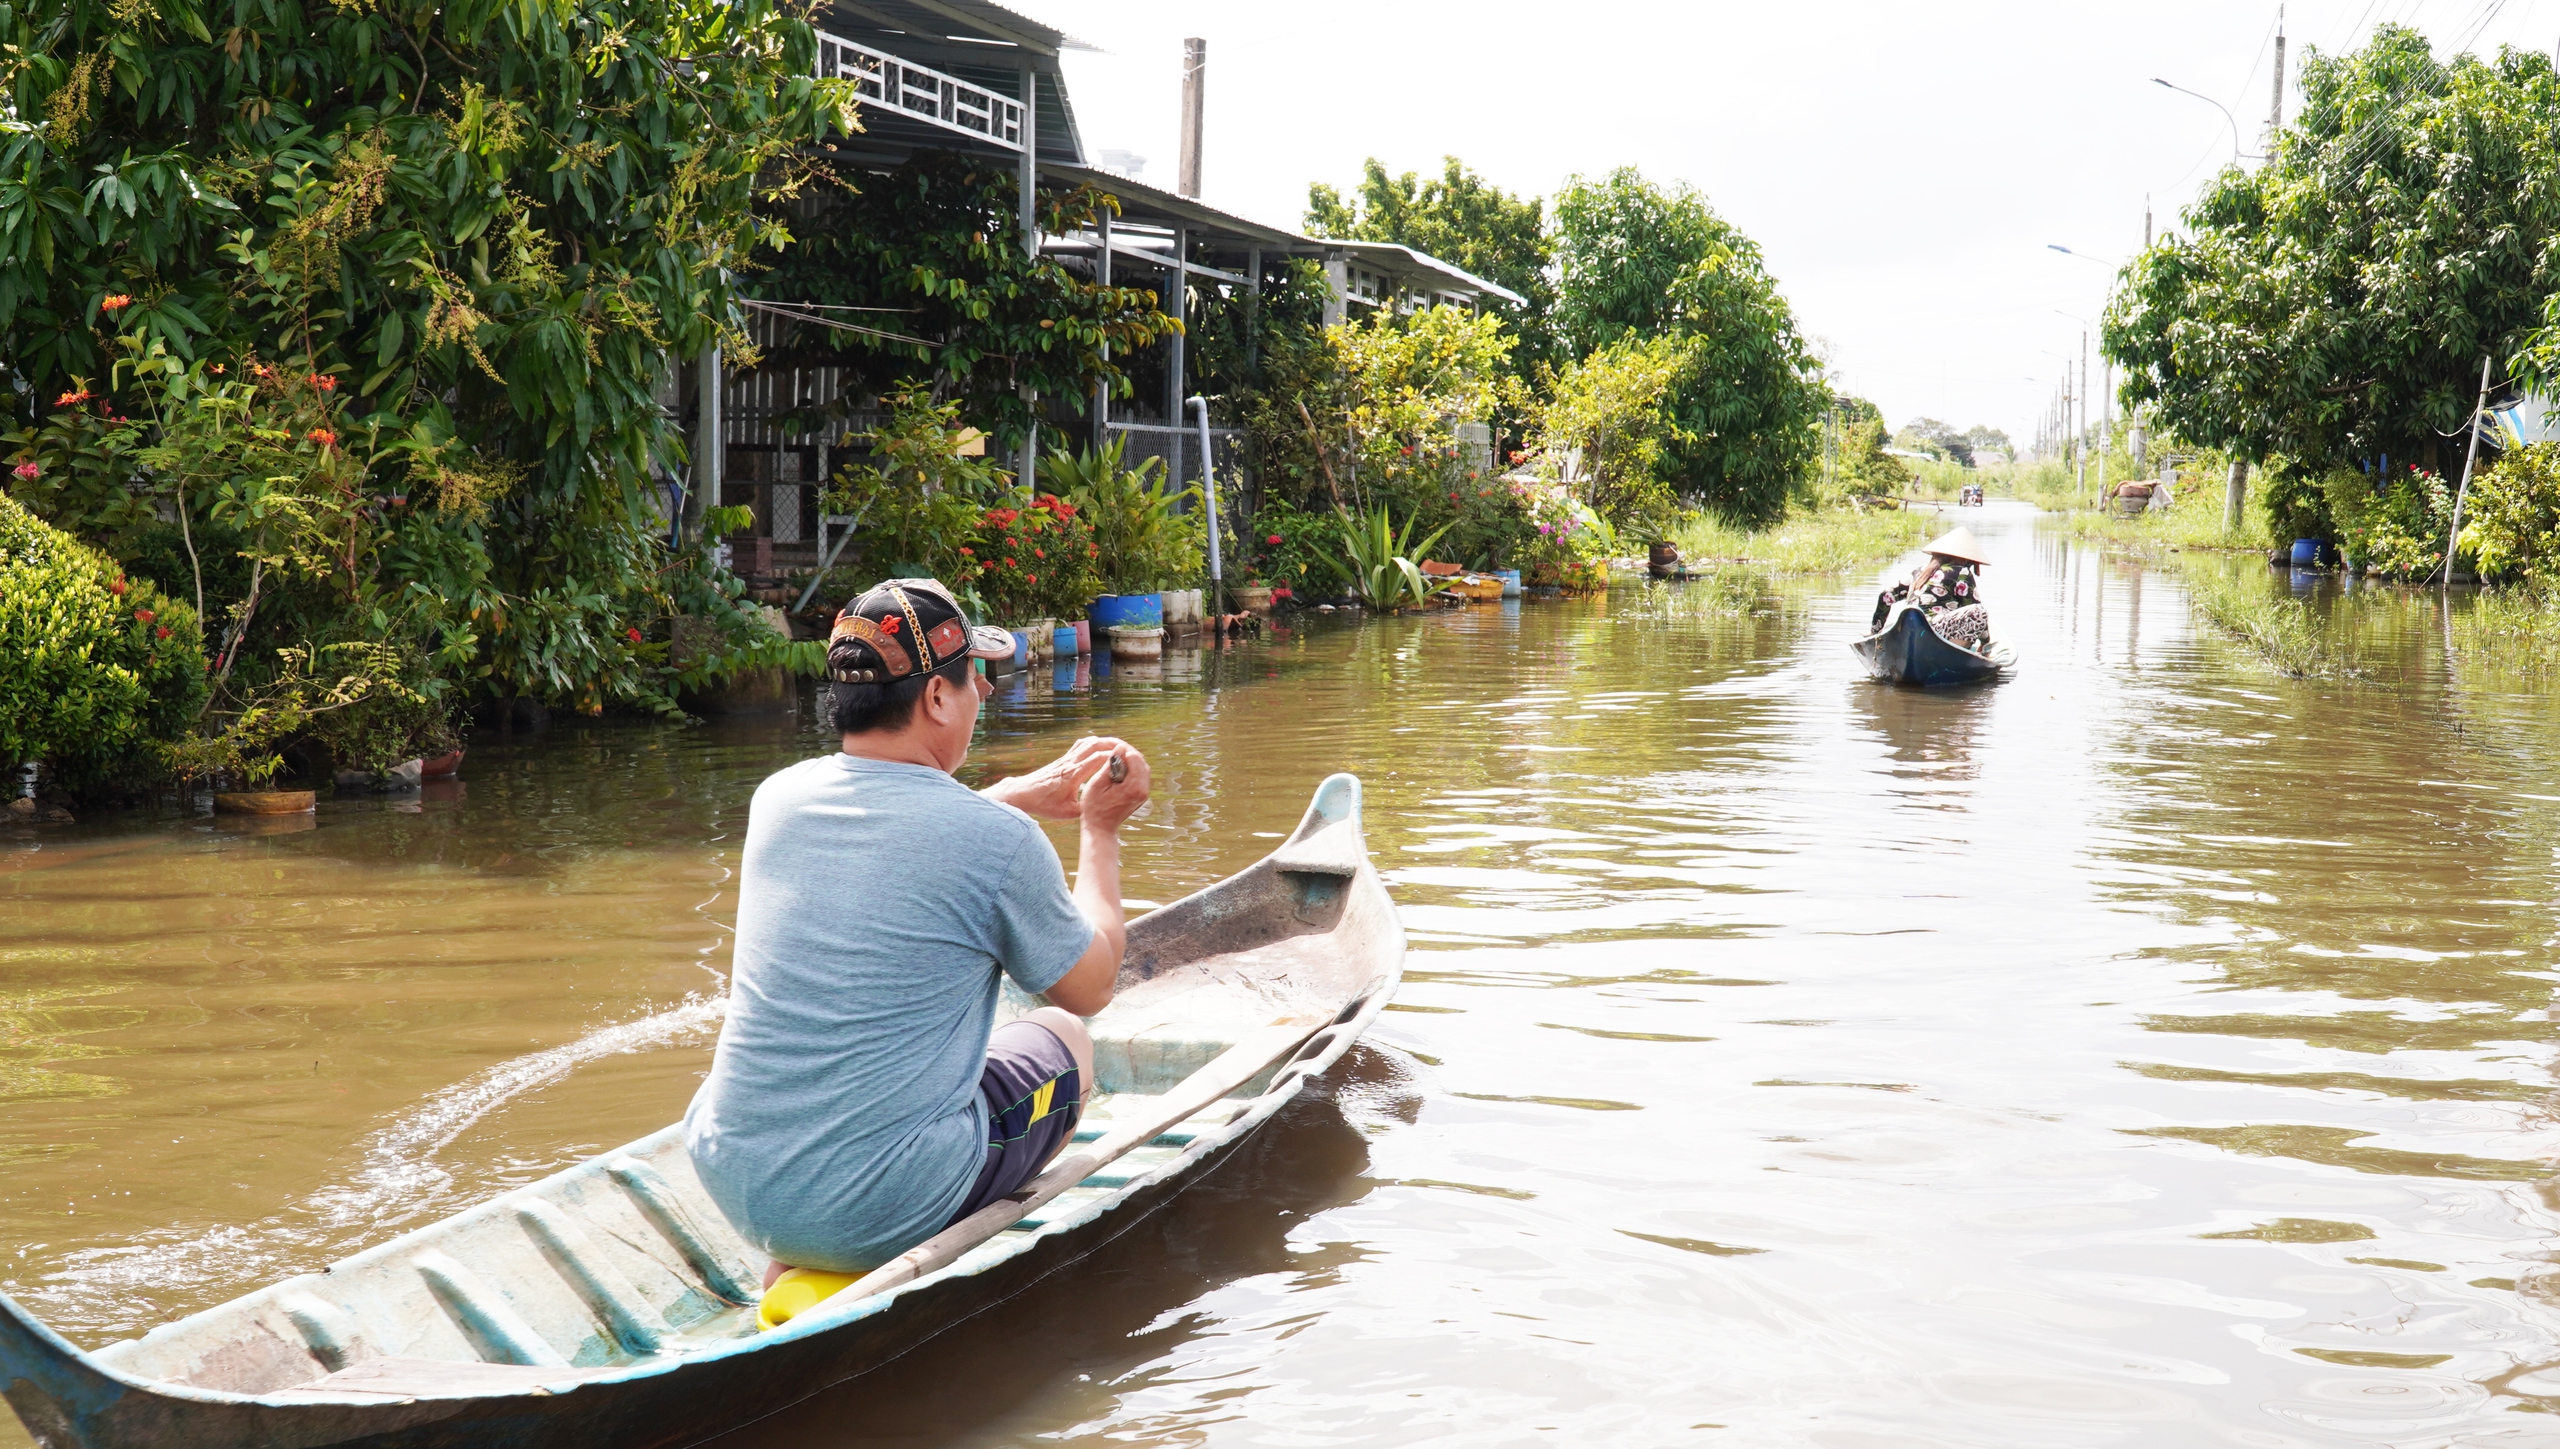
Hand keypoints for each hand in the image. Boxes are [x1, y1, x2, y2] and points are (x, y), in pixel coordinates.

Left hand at [981, 736, 1126, 819]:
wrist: (1022, 794)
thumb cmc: (1043, 805)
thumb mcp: (1067, 813)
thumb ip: (1086, 808)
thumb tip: (1103, 807)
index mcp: (1073, 775)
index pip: (1097, 759)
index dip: (1113, 757)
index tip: (1127, 760)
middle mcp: (1070, 763)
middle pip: (1094, 745)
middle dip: (1112, 745)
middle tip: (1127, 749)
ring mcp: (1065, 759)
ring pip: (1088, 742)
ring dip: (1104, 742)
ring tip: (1118, 747)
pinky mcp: (1063, 759)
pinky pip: (1080, 745)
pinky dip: (1093, 743)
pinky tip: (1101, 747)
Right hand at [1077, 740, 1150, 830]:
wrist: (1100, 828)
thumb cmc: (1094, 808)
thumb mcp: (1097, 783)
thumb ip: (1110, 764)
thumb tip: (1119, 748)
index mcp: (1134, 787)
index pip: (1134, 757)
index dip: (1123, 748)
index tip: (1110, 744)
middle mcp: (1144, 790)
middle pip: (1140, 761)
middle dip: (1127, 752)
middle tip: (1111, 748)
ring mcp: (1144, 793)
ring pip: (1142, 766)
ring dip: (1129, 759)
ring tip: (1113, 756)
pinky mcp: (1141, 794)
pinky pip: (1139, 774)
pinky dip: (1130, 768)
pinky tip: (1117, 766)